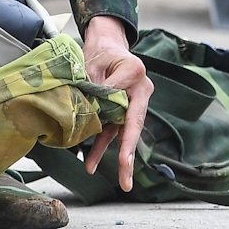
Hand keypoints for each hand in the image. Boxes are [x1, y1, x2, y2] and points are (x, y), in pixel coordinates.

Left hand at [80, 15, 152, 190]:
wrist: (106, 46)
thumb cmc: (101, 50)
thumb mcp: (94, 60)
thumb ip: (95, 83)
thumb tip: (90, 107)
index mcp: (135, 72)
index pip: (123, 95)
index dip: (110, 106)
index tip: (98, 110)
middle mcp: (139, 92)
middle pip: (133, 124)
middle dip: (128, 151)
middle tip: (126, 172)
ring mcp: (130, 105)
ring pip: (122, 133)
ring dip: (118, 157)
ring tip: (122, 182)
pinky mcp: (119, 113)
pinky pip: (111, 132)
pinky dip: (99, 148)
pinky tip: (90, 164)